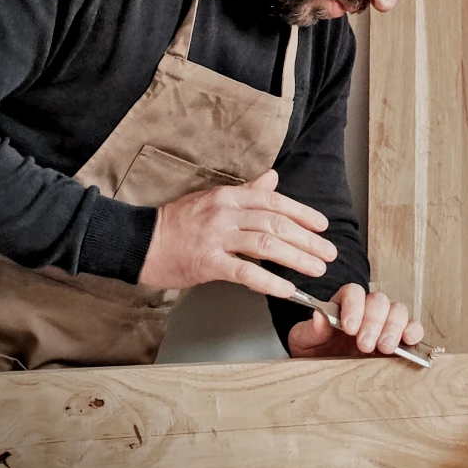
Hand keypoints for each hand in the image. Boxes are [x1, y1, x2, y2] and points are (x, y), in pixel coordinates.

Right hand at [137, 169, 336, 295]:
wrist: (139, 241)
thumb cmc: (176, 223)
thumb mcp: (212, 198)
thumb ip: (246, 191)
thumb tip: (272, 178)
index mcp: (229, 196)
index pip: (274, 201)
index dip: (302, 214)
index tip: (322, 226)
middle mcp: (225, 213)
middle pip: (276, 223)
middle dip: (307, 240)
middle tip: (328, 252)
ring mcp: (216, 237)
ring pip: (266, 245)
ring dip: (296, 258)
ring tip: (316, 269)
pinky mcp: (206, 263)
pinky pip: (244, 272)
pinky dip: (269, 281)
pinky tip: (286, 289)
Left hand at [287, 283, 424, 358]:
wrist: (322, 373)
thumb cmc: (314, 352)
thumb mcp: (303, 342)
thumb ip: (310, 330)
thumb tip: (319, 317)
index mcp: (343, 304)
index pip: (353, 292)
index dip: (354, 306)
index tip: (349, 328)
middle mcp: (366, 309)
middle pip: (379, 300)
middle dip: (374, 322)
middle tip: (365, 345)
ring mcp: (385, 323)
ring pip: (398, 310)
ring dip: (394, 327)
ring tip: (385, 348)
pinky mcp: (400, 339)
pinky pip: (413, 328)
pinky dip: (414, 332)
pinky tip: (408, 342)